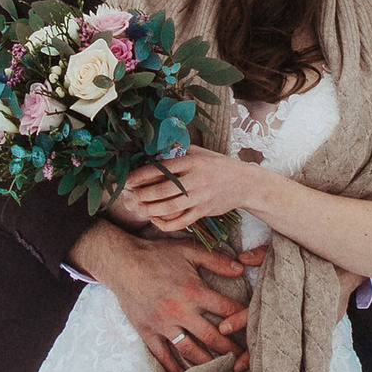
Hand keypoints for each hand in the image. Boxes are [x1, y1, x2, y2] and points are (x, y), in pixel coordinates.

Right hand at [72, 219, 250, 371]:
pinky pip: (164, 357)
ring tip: (224, 371)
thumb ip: (216, 260)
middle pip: (212, 337)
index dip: (243, 320)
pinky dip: (176, 370)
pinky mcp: (148, 333)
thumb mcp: (188, 250)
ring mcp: (163, 325)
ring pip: (191, 351)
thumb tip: (242, 269)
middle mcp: (180, 311)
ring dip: (209, 363)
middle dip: (231, 350)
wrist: (121, 263)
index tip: (256, 329)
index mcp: (193, 291)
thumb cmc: (157, 255)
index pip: (226, 310)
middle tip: (246, 360)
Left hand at [112, 150, 248, 234]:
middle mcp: (196, 179)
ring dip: (150, 210)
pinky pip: (181, 222)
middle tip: (129, 196)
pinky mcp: (204, 212)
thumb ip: (179, 151)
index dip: (141, 175)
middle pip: (162, 190)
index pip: (161, 168)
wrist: (245, 183)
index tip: (127, 180)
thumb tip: (155, 148)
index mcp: (192, 161)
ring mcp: (200, 197)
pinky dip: (166, 224)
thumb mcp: (201, 152)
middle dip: (141, 194)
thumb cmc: (218, 165)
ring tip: (138, 208)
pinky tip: (155, 221)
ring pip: (169, 208)